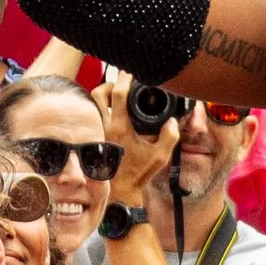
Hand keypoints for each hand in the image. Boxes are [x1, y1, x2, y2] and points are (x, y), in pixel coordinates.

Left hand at [94, 74, 181, 204]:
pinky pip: (93, 114)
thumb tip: (172, 121)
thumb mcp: (160, 157)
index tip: (130, 74)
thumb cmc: (137, 174)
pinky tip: (110, 111)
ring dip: (103, 94)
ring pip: (93, 103)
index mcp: (121, 127)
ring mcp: (97, 131)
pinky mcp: (94, 137)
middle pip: (99, 93)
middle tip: (121, 83)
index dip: (124, 79)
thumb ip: (170, 137)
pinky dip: (100, 108)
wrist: (119, 191)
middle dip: (110, 83)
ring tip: (115, 94)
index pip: (118, 94)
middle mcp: (105, 127)